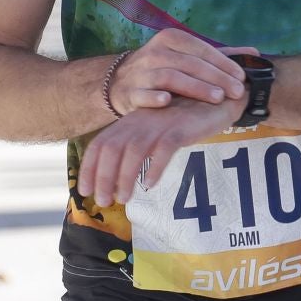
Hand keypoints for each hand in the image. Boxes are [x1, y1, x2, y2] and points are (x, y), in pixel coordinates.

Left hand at [78, 92, 244, 206]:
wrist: (217, 99)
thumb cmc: (184, 119)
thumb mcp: (155, 130)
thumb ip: (137, 146)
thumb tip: (118, 178)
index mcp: (130, 122)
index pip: (100, 144)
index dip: (89, 168)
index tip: (84, 191)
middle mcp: (140, 121)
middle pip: (111, 149)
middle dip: (103, 177)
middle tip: (104, 201)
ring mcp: (159, 124)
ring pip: (133, 150)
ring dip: (124, 177)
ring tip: (124, 198)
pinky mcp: (180, 127)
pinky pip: (163, 149)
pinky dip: (154, 167)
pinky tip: (150, 184)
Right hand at [108, 29, 253, 114]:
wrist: (121, 82)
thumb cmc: (164, 68)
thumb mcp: (188, 56)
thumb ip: (219, 55)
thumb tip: (255, 52)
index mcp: (171, 39)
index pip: (201, 49)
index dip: (223, 63)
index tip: (242, 77)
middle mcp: (155, 52)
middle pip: (190, 64)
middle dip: (216, 77)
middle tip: (236, 91)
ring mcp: (140, 72)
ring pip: (170, 77)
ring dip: (194, 87)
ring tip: (216, 97)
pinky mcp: (129, 93)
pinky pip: (142, 94)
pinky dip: (154, 97)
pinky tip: (168, 102)